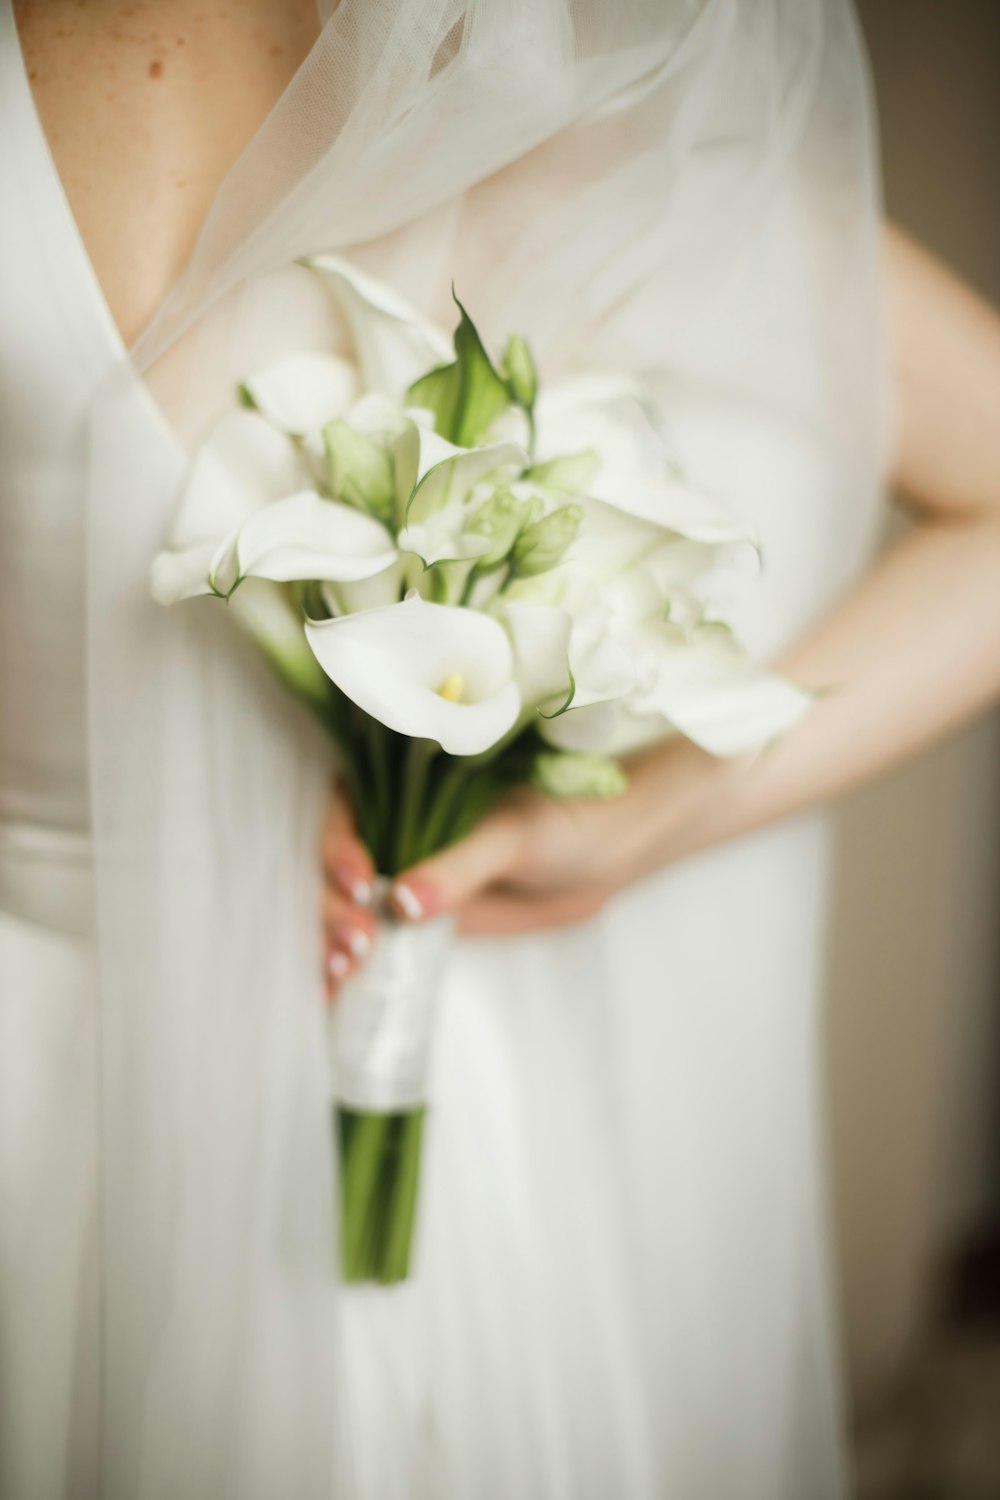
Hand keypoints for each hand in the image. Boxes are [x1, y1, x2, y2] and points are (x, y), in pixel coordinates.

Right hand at [320, 764, 668, 997]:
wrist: (603, 857)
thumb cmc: (564, 822)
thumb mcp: (511, 838)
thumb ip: (459, 866)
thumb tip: (399, 903)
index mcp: (404, 785)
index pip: (347, 812)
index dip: (340, 849)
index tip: (362, 884)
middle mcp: (392, 826)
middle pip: (336, 868)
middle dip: (334, 907)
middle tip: (359, 944)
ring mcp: (401, 874)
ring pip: (346, 908)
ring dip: (333, 940)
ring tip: (343, 973)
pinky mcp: (418, 917)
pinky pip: (374, 940)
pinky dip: (350, 966)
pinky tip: (335, 995)